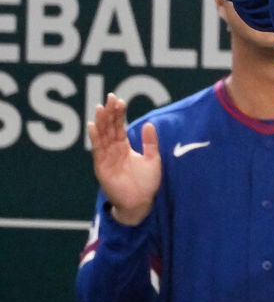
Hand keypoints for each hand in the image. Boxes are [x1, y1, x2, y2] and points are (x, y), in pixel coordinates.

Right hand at [87, 93, 160, 224]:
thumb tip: (149, 123)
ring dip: (101, 121)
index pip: (119, 126)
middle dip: (109, 113)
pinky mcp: (102, 167)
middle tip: (109, 98)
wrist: (140, 203)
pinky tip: (93, 126)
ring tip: (100, 107)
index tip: (119, 100)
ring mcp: (106, 157)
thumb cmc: (146, 184)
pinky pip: (98, 150)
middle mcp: (113, 150)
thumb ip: (150, 143)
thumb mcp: (153, 160)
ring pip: (102, 136)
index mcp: (124, 147)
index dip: (119, 113)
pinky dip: (95, 138)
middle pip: (109, 128)